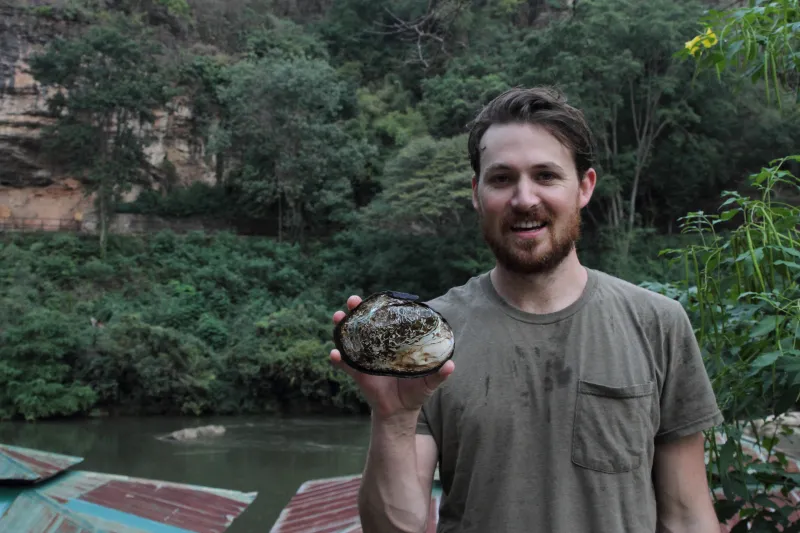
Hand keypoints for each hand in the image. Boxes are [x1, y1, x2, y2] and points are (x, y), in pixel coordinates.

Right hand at [330, 295, 454, 419]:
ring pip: (350, 338)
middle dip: (357, 310)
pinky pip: (345, 364)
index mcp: (394, 343)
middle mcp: (378, 346)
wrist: (400, 411)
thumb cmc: (416, 391)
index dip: (381, 308)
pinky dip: (338, 358)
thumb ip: (439, 373)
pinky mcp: (358, 374)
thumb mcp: (429, 382)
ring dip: (342, 327)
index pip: (386, 320)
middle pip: (364, 324)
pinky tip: (334, 353)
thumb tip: (451, 365)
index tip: (378, 298)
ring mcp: (366, 358)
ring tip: (339, 317)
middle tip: (353, 300)